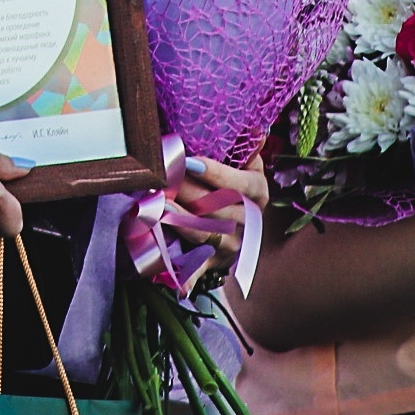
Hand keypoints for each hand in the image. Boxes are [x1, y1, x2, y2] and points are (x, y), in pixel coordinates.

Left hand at [166, 154, 267, 280]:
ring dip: (181, 219)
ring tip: (157, 204)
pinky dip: (189, 278)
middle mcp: (249, 222)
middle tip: (162, 177)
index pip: (241, 185)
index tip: (192, 162)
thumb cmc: (232, 182)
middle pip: (219, 209)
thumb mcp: (244, 161)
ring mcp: (233, 245)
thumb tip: (253, 129)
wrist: (238, 223)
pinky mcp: (214, 264)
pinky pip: (200, 271)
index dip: (218, 173)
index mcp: (257, 193)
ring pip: (207, 234)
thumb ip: (245, 147)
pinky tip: (178, 284)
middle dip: (188, 192)